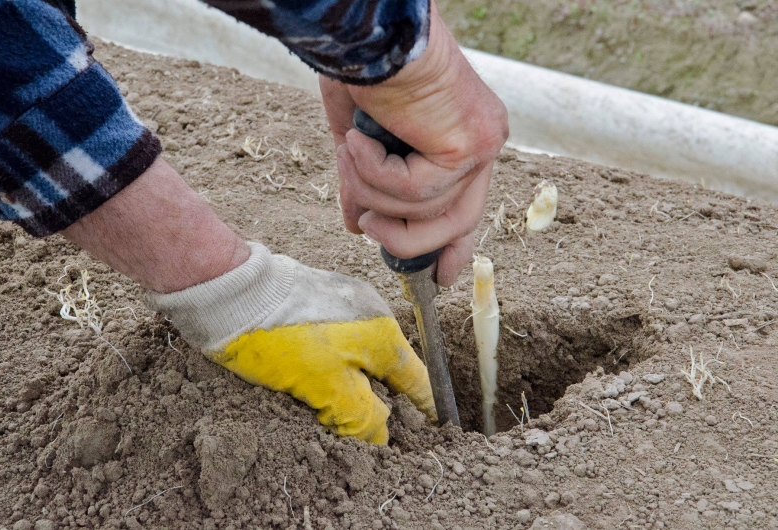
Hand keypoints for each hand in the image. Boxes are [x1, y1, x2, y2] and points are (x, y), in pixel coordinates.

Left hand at [148, 243, 435, 443]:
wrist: (232, 290)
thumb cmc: (280, 338)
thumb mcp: (325, 388)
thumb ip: (361, 416)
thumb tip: (381, 437)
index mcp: (382, 336)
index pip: (417, 380)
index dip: (425, 409)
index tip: (430, 429)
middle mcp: (371, 312)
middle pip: (390, 366)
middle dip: (388, 398)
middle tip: (379, 427)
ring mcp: (345, 299)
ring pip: (363, 351)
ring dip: (359, 380)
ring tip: (343, 407)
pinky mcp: (318, 295)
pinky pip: (340, 335)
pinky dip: (338, 360)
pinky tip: (317, 376)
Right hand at [320, 5, 507, 285]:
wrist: (371, 30)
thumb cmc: (367, 69)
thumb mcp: (361, 142)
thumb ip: (368, 184)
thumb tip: (357, 225)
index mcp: (464, 138)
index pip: (467, 206)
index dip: (453, 246)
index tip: (441, 277)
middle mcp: (482, 142)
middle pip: (456, 222)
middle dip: (407, 239)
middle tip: (368, 230)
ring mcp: (481, 144)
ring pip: (428, 209)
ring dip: (375, 193)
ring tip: (348, 156)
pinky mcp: (468, 144)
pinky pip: (416, 190)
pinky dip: (376, 173)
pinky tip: (359, 139)